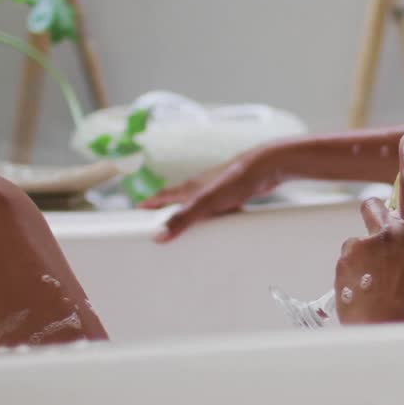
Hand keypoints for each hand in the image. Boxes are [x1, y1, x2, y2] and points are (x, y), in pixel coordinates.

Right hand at [141, 149, 279, 241]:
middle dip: (168, 212)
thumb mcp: (206, 203)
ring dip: (192, 216)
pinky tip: (222, 224)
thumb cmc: (236, 180)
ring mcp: (217, 190)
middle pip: (179, 200)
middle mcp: (201, 187)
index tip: (137, 210)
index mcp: (189, 187)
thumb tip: (159, 236)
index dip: (149, 203)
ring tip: (189, 230)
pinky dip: (215, 217)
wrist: (266, 168)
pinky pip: (219, 208)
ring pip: (200, 205)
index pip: (162, 195)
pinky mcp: (234, 194)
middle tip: (159, 224)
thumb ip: (183, 219)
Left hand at [334, 134, 403, 323]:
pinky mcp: (342, 264)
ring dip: (362, 259)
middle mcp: (386, 234)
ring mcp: (360, 248)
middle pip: (371, 207)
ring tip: (375, 288)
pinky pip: (346, 265)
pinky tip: (364, 296)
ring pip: (356, 244)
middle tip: (378, 244)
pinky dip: (353, 277)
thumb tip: (392, 252)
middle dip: (372, 218)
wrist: (387, 334)